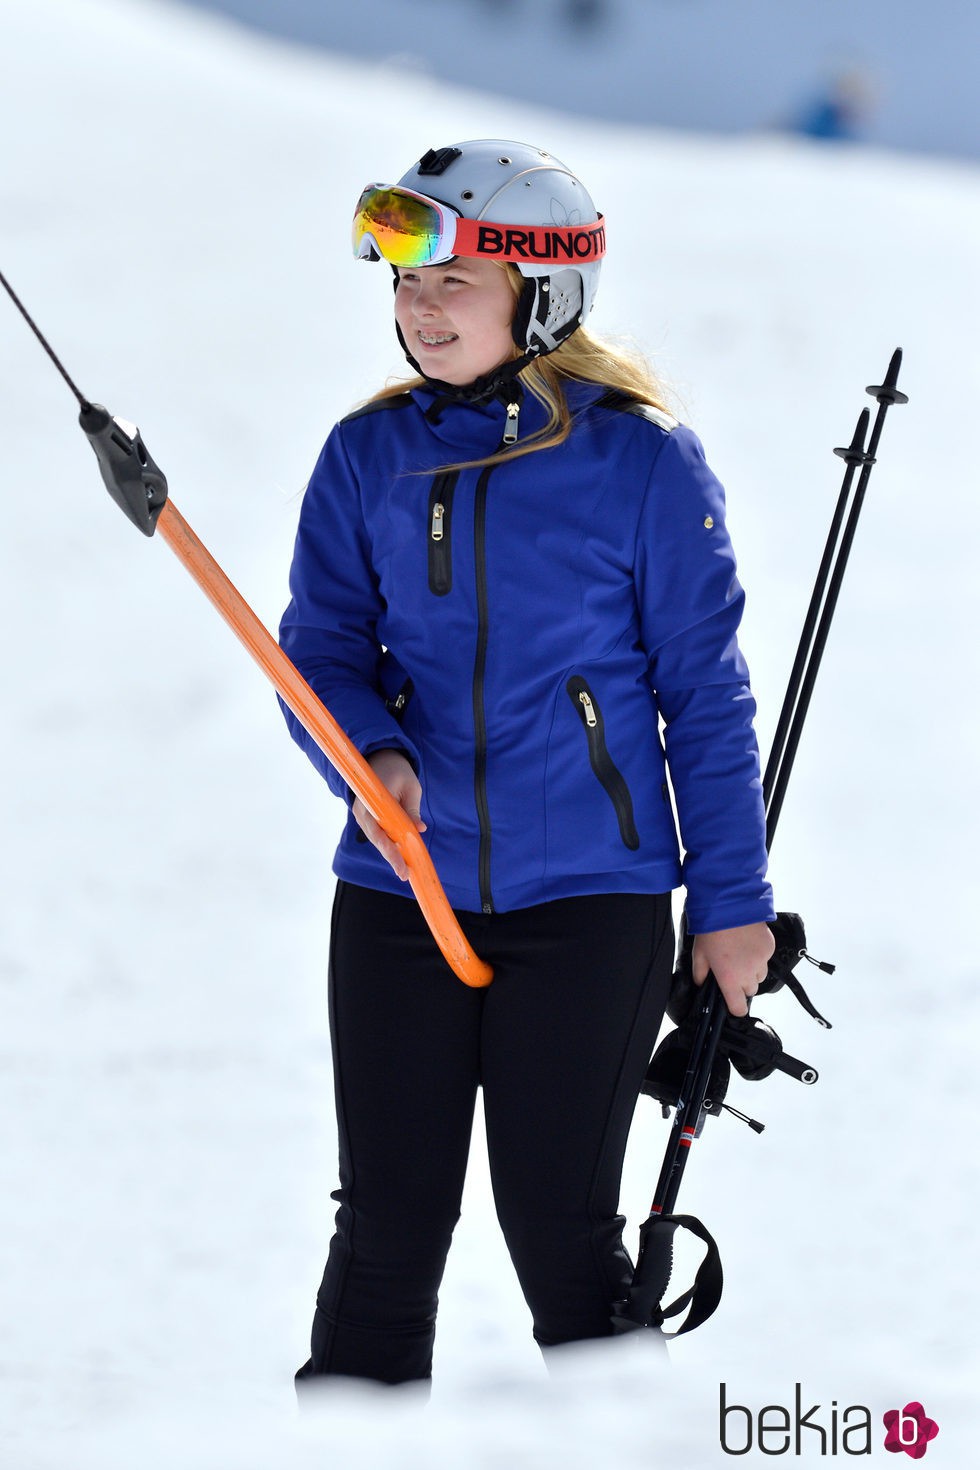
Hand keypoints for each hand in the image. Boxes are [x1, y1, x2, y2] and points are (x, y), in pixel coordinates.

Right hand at [351, 748, 425, 881]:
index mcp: (372, 798)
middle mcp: (362, 809)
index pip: (378, 830)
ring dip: (390, 854)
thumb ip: (412, 809)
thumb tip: (420, 828)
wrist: (381, 759)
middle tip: (405, 874)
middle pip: (376, 839)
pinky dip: (388, 846)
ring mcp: (362, 814)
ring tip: (404, 871)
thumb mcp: (411, 787)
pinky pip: (378, 834)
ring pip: (377, 839)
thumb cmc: (397, 771)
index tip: (400, 864)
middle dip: (391, 857)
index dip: (389, 849)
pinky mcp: (366, 818)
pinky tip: (399, 858)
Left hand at [691, 921, 774, 1017]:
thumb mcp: (699, 954)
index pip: (739, 1008)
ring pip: (760, 976)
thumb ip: (700, 974)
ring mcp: (762, 961)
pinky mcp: (769, 948)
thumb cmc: (711, 930)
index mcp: (730, 979)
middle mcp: (748, 974)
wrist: (729, 905)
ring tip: (741, 956)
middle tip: (732, 970)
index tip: (732, 1002)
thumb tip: (702, 984)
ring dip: (752, 971)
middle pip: (750, 991)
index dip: (735, 1007)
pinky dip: (759, 956)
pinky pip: (766, 959)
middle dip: (742, 985)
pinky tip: (748, 943)